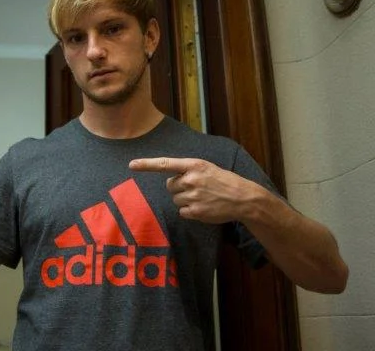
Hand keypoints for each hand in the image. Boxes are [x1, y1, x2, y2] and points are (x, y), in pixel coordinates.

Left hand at [129, 157, 261, 223]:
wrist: (243, 198)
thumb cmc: (223, 181)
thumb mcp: (207, 168)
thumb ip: (188, 170)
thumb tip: (170, 182)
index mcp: (194, 165)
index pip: (166, 164)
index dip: (147, 164)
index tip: (131, 164)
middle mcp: (192, 179)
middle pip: (169, 186)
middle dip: (178, 188)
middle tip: (196, 188)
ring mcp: (193, 196)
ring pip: (175, 199)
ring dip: (184, 200)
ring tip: (202, 197)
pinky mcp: (195, 211)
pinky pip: (181, 212)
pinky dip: (189, 211)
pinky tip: (203, 207)